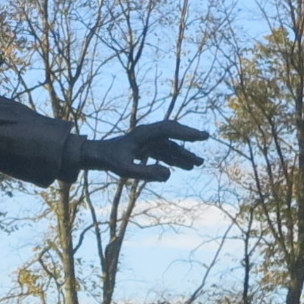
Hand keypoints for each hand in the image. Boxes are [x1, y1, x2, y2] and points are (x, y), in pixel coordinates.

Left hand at [75, 120, 209, 182]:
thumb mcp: (126, 170)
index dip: (185, 132)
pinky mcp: (147, 148)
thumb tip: (169, 174)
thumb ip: (146, 173)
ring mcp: (149, 141)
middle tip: (205, 137)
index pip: (168, 129)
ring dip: (184, 153)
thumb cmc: (111, 161)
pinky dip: (175, 159)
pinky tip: (185, 167)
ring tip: (198, 163)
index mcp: (144, 134)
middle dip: (188, 136)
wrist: (99, 155)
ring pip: (171, 145)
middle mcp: (148, 134)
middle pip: (172, 132)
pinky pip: (165, 152)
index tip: (200, 136)